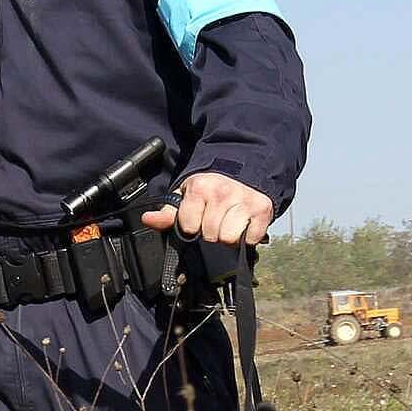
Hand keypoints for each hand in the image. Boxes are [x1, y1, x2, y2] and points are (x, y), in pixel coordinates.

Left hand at [142, 170, 273, 246]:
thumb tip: (148, 219)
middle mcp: (222, 192)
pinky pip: (251, 239)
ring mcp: (244, 200)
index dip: (192, 227)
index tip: (198, 218)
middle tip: (216, 219)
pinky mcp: (263, 209)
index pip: (189, 227)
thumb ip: (167, 212)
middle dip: (212, 232)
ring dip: (229, 236)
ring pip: (230, 239)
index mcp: (200, 188)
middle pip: (211, 235)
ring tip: (229, 223)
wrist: (243, 171)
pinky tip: (244, 224)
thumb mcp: (186, 195)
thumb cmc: (211, 187)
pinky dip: (248, 237)